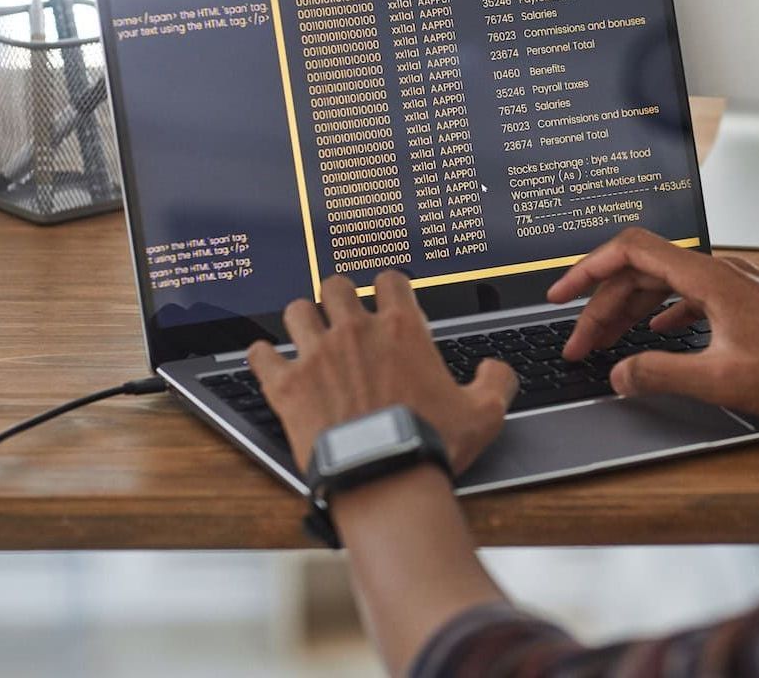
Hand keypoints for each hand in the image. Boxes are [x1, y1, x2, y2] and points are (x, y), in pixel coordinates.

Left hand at [247, 271, 517, 475]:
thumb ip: (496, 381)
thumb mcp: (486, 412)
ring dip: (303, 318)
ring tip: (307, 330)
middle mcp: (355, 332)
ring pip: (298, 310)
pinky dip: (263, 356)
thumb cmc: (431, 443)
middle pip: (337, 286)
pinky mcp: (287, 386)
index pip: (390, 281)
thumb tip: (496, 370)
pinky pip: (261, 355)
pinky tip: (267, 359)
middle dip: (340, 295)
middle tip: (343, 311)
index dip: (389, 286)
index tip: (387, 298)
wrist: (383, 476)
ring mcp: (317, 355)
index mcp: (401, 330)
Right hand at [548, 228, 758, 422]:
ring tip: (607, 345)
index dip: (588, 270)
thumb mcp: (722, 381)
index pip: (632, 251)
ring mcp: (737, 284)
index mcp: (710, 278)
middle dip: (603, 307)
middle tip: (579, 346)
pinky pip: (692, 297)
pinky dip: (663, 314)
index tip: (560, 297)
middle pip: (643, 272)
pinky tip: (656, 335)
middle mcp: (721, 271)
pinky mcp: (749, 302)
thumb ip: (662, 374)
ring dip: (631, 313)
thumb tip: (619, 374)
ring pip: (667, 286)